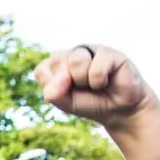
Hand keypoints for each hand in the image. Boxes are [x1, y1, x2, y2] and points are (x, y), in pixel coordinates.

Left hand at [34, 45, 154, 129]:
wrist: (118, 109)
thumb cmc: (89, 103)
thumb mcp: (66, 103)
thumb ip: (54, 94)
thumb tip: (60, 80)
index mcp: (57, 64)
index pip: (41, 70)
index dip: (52, 86)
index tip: (66, 93)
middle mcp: (72, 53)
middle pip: (56, 60)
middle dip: (68, 83)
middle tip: (82, 88)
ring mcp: (90, 50)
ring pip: (76, 61)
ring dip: (84, 80)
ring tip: (95, 84)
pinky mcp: (109, 52)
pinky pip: (96, 68)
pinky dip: (99, 82)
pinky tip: (107, 81)